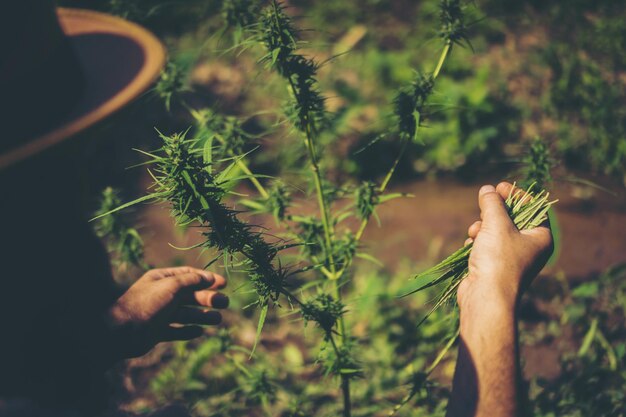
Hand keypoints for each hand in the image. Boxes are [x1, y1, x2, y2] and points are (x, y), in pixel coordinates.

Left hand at [108, 266, 227, 357]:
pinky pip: (176, 330)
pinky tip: (199, 332)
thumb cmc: (147, 303)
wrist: (122, 331)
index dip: (207, 279)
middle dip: (207, 298)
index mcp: (162, 279)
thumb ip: (192, 281)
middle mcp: (162, 295)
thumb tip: (209, 277)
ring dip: (202, 315)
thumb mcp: (171, 286)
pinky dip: (188, 331)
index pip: (189, 276)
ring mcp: (160, 314)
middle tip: (225, 303)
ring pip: (186, 314)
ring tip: (218, 319)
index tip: (223, 284)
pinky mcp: (157, 331)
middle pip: (190, 295)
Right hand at [457, 182, 552, 312]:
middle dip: (494, 212)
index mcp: (541, 237)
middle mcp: (529, 248)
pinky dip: (477, 242)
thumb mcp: (496, 224)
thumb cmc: (498, 259)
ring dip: (482, 227)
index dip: (516, 195)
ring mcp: (511, 258)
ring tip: (475, 232)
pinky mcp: (494, 266)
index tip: (499, 187)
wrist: (486, 297)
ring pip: (495, 231)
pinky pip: (486, 245)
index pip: (533, 208)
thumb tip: (487, 189)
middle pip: (512, 218)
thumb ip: (492, 203)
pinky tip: (471, 244)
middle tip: (483, 205)